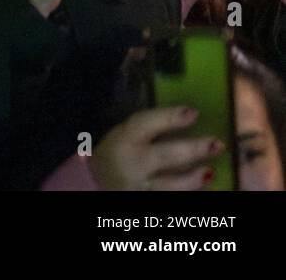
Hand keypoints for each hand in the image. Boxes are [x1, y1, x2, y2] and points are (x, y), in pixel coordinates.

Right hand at [88, 106, 220, 189]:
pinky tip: (203, 187)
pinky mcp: (147, 199)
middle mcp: (133, 162)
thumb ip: (152, 128)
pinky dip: (187, 192)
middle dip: (192, 150)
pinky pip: (169, 196)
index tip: (193, 113)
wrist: (98, 181)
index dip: (169, 117)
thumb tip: (191, 118)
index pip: (146, 124)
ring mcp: (140, 185)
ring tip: (210, 171)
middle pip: (165, 155)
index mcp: (125, 138)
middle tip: (216, 144)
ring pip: (170, 184)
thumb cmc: (117, 150)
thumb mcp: (126, 133)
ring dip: (192, 179)